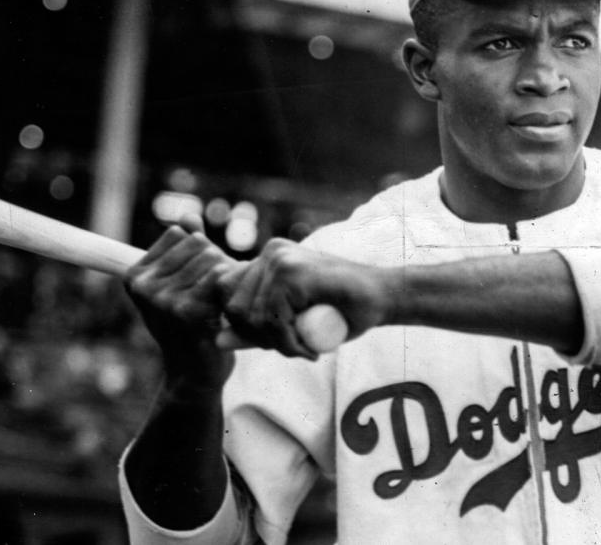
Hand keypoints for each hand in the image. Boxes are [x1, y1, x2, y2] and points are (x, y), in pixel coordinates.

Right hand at [125, 214, 234, 386]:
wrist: (193, 374)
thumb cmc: (189, 326)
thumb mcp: (178, 284)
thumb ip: (184, 249)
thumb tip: (189, 218)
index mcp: (135, 275)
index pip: (179, 233)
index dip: (198, 250)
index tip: (198, 280)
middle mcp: (144, 285)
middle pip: (198, 243)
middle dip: (216, 262)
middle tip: (216, 293)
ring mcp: (163, 298)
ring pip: (212, 258)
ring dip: (227, 276)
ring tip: (221, 303)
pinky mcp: (187, 311)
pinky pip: (220, 277)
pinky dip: (230, 290)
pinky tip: (226, 311)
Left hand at [219, 238, 391, 357]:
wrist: (384, 298)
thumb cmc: (341, 311)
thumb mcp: (289, 324)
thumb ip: (254, 329)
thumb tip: (216, 340)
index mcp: (265, 259)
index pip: (227, 296)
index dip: (245, 327)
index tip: (277, 340)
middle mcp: (269, 252)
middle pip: (233, 307)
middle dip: (257, 338)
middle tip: (292, 347)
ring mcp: (280, 259)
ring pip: (252, 315)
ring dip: (276, 344)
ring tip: (303, 348)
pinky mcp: (292, 271)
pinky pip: (272, 318)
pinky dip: (288, 343)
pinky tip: (309, 348)